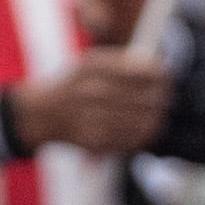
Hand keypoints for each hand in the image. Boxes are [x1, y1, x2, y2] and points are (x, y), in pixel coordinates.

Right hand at [8, 49, 174, 159]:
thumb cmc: (74, 86)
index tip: (165, 80)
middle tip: (163, 101)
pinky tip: (141, 131)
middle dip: (161, 100)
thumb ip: (123, 64)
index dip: (162, 77)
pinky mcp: (92, 140)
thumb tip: (160, 72)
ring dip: (154, 120)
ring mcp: (92, 117)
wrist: (39, 115)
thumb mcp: (91, 63)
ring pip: (143, 122)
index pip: (146, 72)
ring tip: (155, 116)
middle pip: (149, 98)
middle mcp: (93, 90)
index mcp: (95, 67)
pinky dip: (141, 137)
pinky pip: (130, 140)